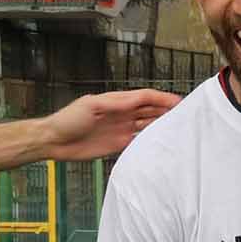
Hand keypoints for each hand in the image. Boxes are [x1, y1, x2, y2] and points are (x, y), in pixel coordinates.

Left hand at [38, 88, 176, 159]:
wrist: (54, 141)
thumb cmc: (68, 119)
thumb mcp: (91, 106)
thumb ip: (115, 104)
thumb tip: (137, 100)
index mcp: (116, 101)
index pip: (145, 97)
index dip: (162, 98)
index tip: (178, 102)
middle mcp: (122, 113)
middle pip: (150, 110)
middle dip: (167, 110)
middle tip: (186, 115)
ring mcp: (121, 128)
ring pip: (147, 124)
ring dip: (162, 124)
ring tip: (179, 128)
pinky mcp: (118, 144)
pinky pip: (139, 141)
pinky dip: (150, 140)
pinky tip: (161, 142)